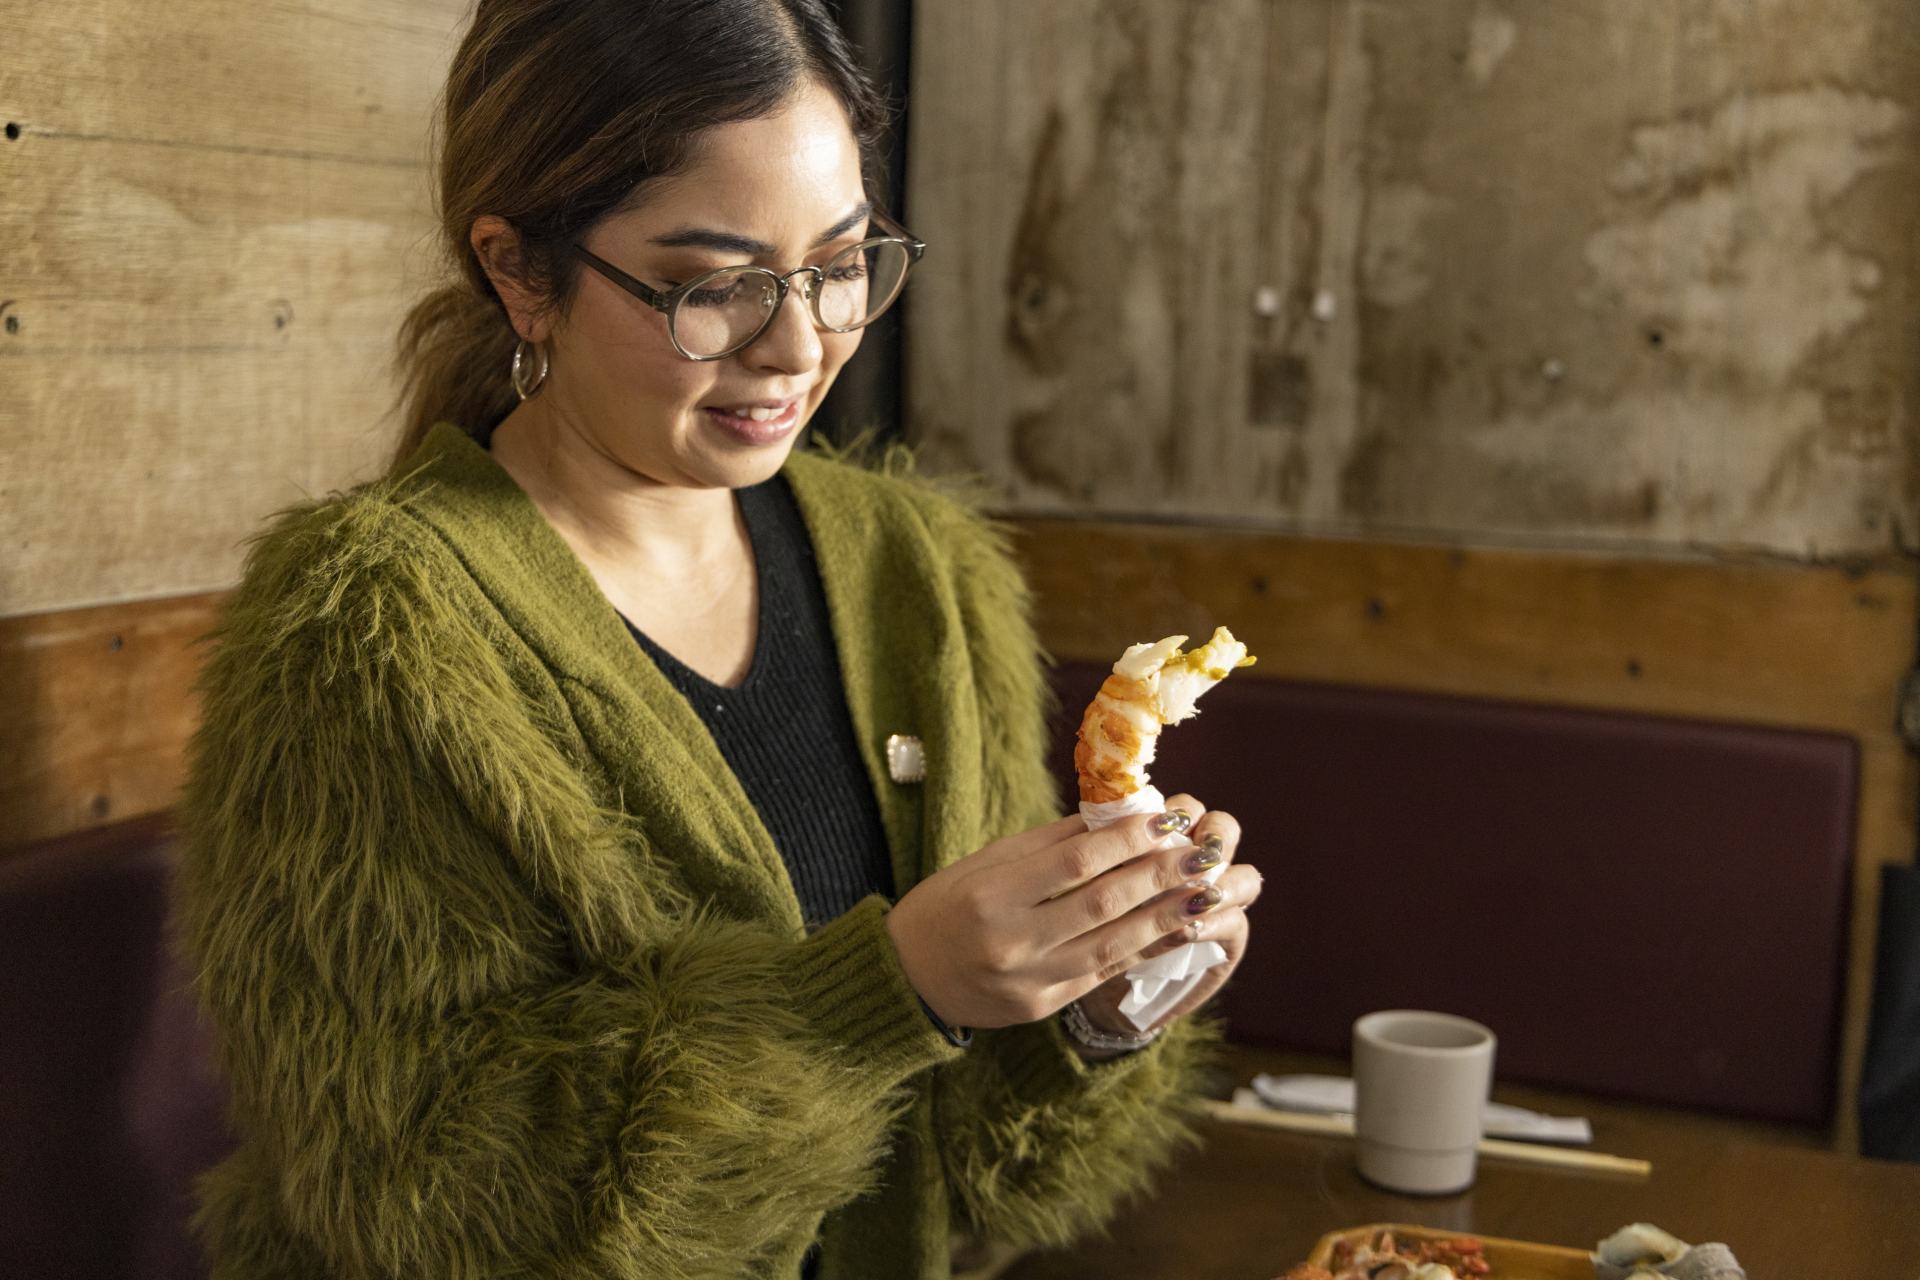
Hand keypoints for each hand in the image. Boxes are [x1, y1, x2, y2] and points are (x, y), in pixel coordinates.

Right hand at [885, 795, 1260, 1029]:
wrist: (908, 978)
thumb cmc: (947, 905)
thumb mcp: (986, 863)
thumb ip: (1050, 842)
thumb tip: (1118, 812)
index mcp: (991, 895)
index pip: (1075, 862)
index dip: (1128, 840)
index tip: (1169, 820)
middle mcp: (1012, 941)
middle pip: (1102, 903)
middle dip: (1160, 875)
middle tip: (1205, 851)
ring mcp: (1029, 981)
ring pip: (1113, 944)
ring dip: (1168, 915)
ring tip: (1209, 890)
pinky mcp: (1043, 1007)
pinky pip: (1105, 973)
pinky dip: (1146, 948)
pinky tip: (1180, 928)